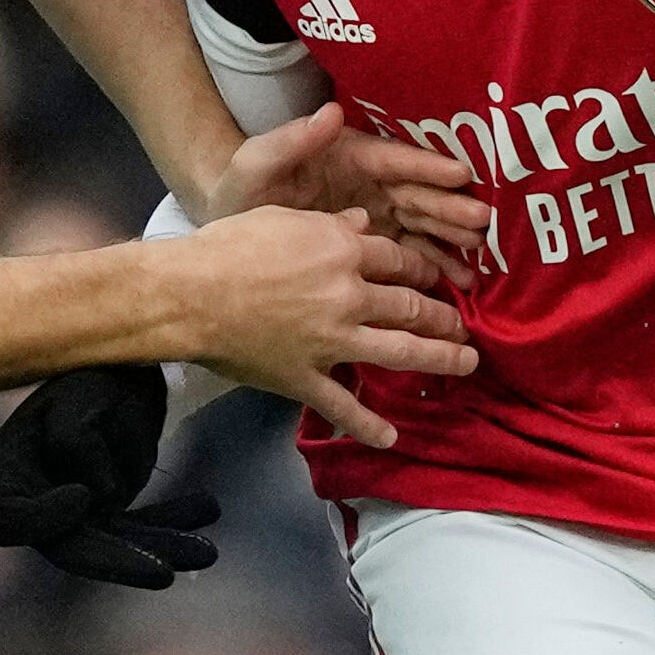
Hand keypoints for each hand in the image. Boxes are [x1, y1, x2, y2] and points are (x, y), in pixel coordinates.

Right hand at [0, 362, 212, 585]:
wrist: (120, 370)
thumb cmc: (87, 373)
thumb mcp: (76, 394)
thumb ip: (74, 440)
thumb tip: (99, 497)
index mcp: (11, 467)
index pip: (6, 518)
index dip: (40, 520)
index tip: (82, 496)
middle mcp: (37, 499)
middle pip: (68, 546)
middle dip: (117, 559)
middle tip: (163, 572)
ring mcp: (74, 512)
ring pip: (113, 545)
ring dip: (160, 549)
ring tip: (206, 552)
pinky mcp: (110, 514)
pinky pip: (140, 530)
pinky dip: (173, 525)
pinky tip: (206, 509)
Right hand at [155, 206, 473, 444]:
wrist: (189, 295)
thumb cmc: (229, 246)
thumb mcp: (282, 217)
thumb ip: (329, 223)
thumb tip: (362, 221)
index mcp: (343, 251)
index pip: (398, 259)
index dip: (422, 268)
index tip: (436, 275)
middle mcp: (349, 296)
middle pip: (411, 306)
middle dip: (443, 317)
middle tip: (463, 326)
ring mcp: (332, 341)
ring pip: (399, 352)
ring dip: (438, 359)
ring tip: (465, 363)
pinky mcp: (307, 377)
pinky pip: (344, 405)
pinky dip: (368, 425)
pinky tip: (391, 437)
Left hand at [198, 102, 490, 272]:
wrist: (229, 228)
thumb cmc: (242, 188)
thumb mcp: (256, 162)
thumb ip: (291, 140)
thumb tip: (330, 112)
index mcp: (349, 156)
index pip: (394, 160)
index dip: (427, 166)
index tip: (460, 172)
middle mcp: (372, 184)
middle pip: (418, 194)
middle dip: (450, 207)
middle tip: (480, 222)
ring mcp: (378, 216)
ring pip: (422, 227)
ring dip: (451, 241)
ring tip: (476, 259)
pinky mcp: (375, 247)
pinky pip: (412, 257)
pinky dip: (436, 268)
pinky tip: (458, 285)